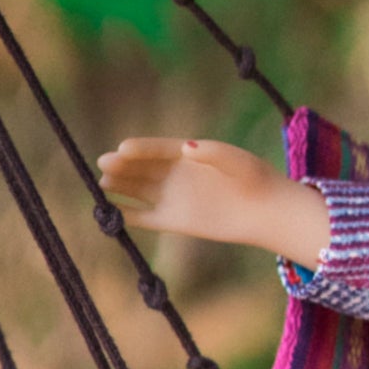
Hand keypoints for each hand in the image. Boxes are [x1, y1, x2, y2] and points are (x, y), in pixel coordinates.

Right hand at [96, 137, 329, 266]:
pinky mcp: (173, 221)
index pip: (156, 149)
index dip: (139, 148)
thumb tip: (184, 147)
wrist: (267, 211)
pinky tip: (109, 211)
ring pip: (137, 190)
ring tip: (101, 183)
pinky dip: (126, 215)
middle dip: (122, 166)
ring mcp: (172, 197)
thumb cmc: (254, 179)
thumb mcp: (236, 161)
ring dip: (119, 186)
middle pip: (141, 168)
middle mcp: (174, 173)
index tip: (122, 148)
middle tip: (104, 164)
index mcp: (186, 154)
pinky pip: (144, 217)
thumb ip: (211, 153)